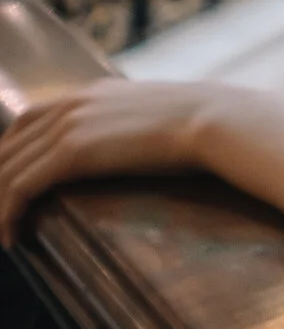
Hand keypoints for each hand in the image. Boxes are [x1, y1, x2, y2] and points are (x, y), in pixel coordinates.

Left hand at [0, 78, 219, 247]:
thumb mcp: (161, 118)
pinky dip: (6, 212)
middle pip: (9, 146)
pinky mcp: (71, 151)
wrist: (217, 121)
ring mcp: (69, 125)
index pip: (28, 121)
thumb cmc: (206, 126)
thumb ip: (138, 127)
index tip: (9, 184)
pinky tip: (11, 235)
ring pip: (7, 168)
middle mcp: (71, 103)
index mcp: (90, 93)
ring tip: (3, 233)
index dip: (10, 154)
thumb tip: (148, 148)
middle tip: (2, 214)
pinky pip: (20, 186)